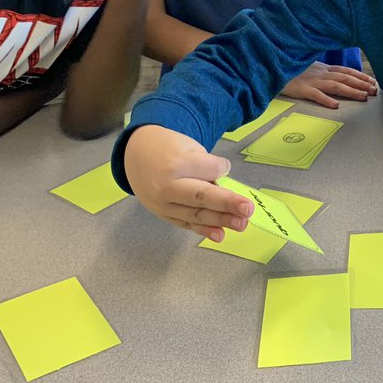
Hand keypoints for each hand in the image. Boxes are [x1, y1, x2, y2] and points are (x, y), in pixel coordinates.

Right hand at [123, 124, 253, 240]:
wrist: (136, 157)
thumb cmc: (168, 149)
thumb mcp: (188, 146)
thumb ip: (206, 166)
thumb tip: (223, 188)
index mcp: (175, 162)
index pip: (206, 168)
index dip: (221, 168)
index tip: (225, 167)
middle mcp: (166, 187)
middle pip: (200, 196)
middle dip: (226, 203)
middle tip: (247, 209)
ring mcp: (163, 204)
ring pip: (195, 214)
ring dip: (220, 221)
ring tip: (241, 224)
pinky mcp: (164, 215)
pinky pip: (186, 224)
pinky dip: (204, 231)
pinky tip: (220, 235)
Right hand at [280, 61, 377, 108]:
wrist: (273, 67)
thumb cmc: (292, 70)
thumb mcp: (311, 68)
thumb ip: (324, 72)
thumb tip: (339, 78)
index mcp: (324, 69)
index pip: (346, 71)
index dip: (360, 76)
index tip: (373, 81)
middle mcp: (321, 73)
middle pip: (345, 78)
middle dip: (361, 84)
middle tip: (374, 91)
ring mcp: (312, 81)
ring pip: (335, 86)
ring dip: (350, 91)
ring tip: (363, 97)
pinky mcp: (302, 89)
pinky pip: (316, 95)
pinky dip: (326, 99)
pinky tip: (335, 105)